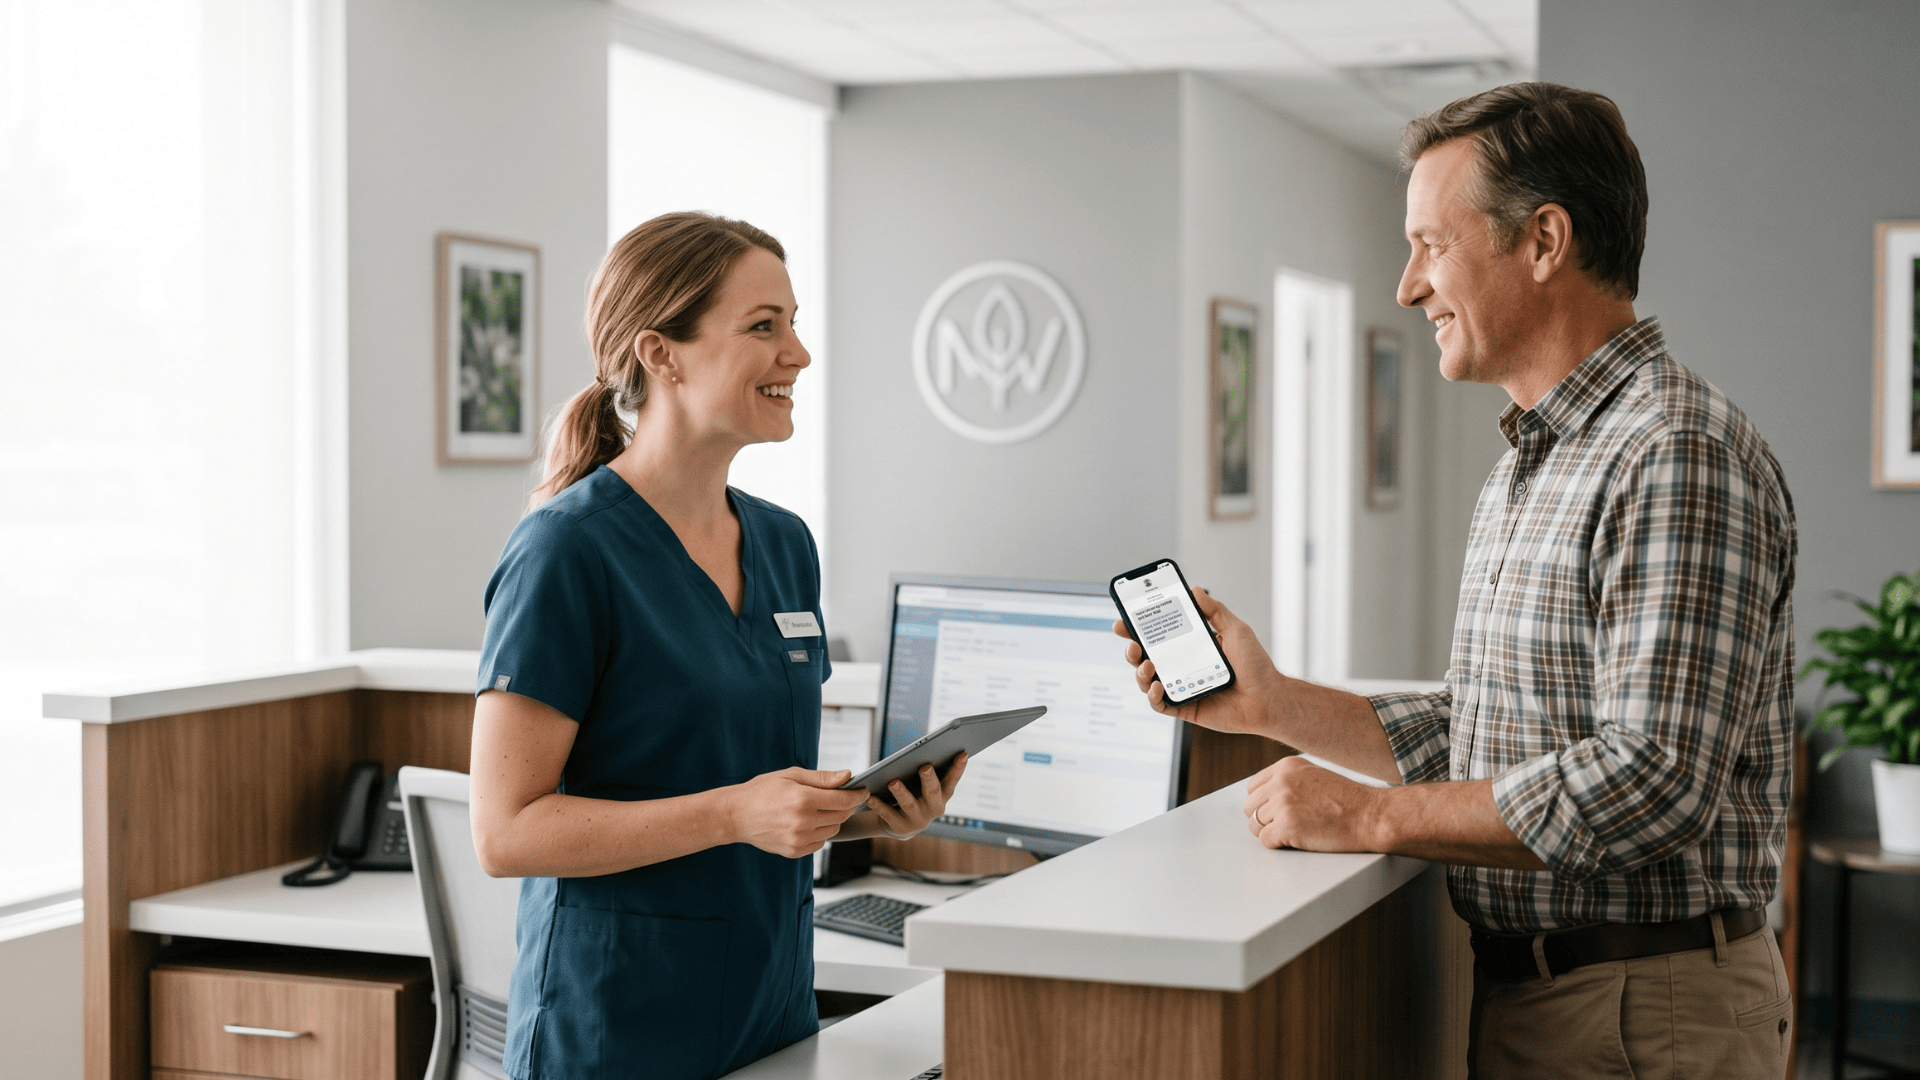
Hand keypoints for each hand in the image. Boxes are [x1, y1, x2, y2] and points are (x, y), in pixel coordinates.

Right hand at [729, 767, 870, 857]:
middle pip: (841, 816)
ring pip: (833, 830)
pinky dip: (820, 832)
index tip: (863, 791)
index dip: (857, 795)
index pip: (843, 800)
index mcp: (803, 799)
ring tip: (818, 809)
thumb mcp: (791, 776)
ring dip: (833, 819)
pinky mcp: (794, 851)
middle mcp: (802, 822)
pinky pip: (820, 842)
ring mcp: (798, 839)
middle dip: (846, 806)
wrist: (736, 815)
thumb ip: (822, 778)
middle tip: (841, 797)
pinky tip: (807, 822)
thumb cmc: (762, 791)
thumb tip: (848, 775)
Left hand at [863, 752, 966, 839]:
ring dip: (901, 792)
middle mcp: (934, 808)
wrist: (899, 824)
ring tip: (893, 782)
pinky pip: (888, 814)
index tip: (962, 753)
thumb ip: (929, 771)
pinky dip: (879, 805)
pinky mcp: (900, 827)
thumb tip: (927, 749)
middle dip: (929, 779)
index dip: (958, 768)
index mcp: (943, 795)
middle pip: (933, 792)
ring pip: (909, 804)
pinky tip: (870, 796)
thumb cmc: (914, 794)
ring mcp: (918, 820)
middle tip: (925, 766)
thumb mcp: (923, 785)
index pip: (952, 780)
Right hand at [1112, 587, 1282, 736]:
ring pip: (1148, 681)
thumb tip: (1195, 589)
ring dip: (1140, 673)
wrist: (1270, 699)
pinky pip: (1160, 704)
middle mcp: (1182, 667)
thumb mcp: (1236, 630)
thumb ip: (1215, 611)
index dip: (1137, 629)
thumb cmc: (1256, 666)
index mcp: (1190, 647)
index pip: (1158, 636)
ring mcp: (1181, 688)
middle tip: (1132, 645)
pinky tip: (1158, 687)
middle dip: (1132, 650)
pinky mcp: (1185, 708)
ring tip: (1147, 666)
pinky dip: (1153, 696)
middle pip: (1146, 658)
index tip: (1124, 621)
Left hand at [1242, 756, 1384, 851]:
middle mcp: (1281, 781)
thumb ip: (1289, 782)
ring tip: (1296, 833)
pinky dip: (1279, 845)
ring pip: (1255, 825)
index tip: (1279, 812)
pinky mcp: (1287, 825)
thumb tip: (1264, 798)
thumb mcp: (1315, 776)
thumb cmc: (1350, 801)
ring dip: (1271, 833)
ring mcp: (1283, 803)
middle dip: (1265, 819)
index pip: (1254, 787)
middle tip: (1288, 826)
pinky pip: (1266, 841)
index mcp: (1287, 767)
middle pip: (1250, 807)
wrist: (1372, 816)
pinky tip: (1300, 840)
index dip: (1264, 804)